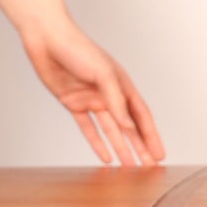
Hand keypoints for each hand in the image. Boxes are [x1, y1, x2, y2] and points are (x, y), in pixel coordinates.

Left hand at [20, 13, 164, 166]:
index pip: (141, 117)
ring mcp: (92, 100)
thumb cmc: (78, 49)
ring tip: (129, 168)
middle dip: (140, 147)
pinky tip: (106, 156)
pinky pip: (88, 128)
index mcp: (123, 86)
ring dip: (121, 148)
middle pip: (129, 127)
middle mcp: (110, 95)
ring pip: (111, 131)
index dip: (151, 136)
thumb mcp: (103, 74)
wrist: (47, 38)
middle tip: (149, 168)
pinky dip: (97, 142)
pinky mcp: (74, 103)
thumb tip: (129, 127)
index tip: (159, 155)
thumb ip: (117, 101)